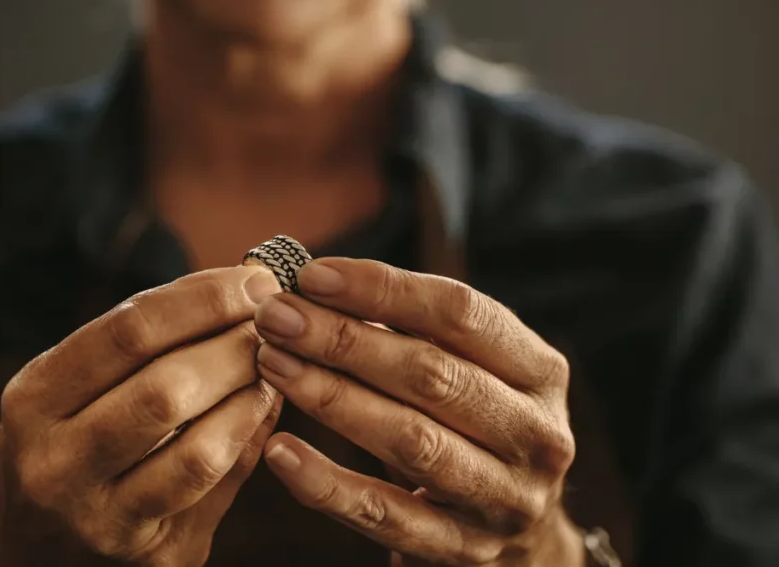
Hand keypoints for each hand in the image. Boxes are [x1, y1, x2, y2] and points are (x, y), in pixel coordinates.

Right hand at [0, 266, 283, 566]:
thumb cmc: (68, 443)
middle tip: (274, 322)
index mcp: (33, 401)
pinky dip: (250, 440)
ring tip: (273, 365)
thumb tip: (244, 290)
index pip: (128, 331)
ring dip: (250, 397)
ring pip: (199, 452)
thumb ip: (144, 342)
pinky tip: (262, 409)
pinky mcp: (154, 558)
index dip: (201, 300)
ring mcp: (103, 521)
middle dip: (233, 347)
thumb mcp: (73, 388)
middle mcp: (57, 465)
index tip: (252, 279)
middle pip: (165, 391)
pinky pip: (219, 490)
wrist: (37, 552)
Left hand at [253, 258, 583, 565]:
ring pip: (409, 440)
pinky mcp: (462, 550)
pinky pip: (385, 515)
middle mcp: (534, 435)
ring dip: (331, 398)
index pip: (462, 314)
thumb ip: (413, 329)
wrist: (526, 534)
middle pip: (431, 375)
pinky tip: (281, 450)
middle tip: (276, 317)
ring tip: (273, 363)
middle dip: (343, 339)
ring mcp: (503, 499)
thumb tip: (316, 284)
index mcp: (540, 372)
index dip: (384, 288)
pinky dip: (328, 483)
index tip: (313, 275)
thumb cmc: (476, 423)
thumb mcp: (472, 369)